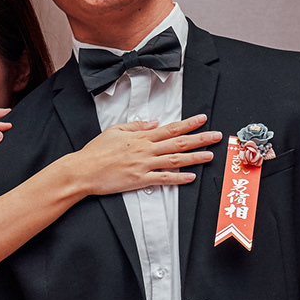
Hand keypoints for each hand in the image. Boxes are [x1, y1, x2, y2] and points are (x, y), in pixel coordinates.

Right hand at [60, 116, 220, 195]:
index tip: (202, 119)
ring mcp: (144, 165)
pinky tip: (191, 177)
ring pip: (175, 160)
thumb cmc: (96, 151)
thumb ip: (136, 126)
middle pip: (178, 142)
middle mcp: (145, 150)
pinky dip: (178, 178)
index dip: (188, 123)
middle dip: (199, 138)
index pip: (169, 128)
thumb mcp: (115, 131)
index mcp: (140, 137)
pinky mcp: (139, 181)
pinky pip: (163, 179)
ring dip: (194, 157)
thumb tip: (154, 122)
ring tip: (210, 155)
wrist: (83, 170)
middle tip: (216, 136)